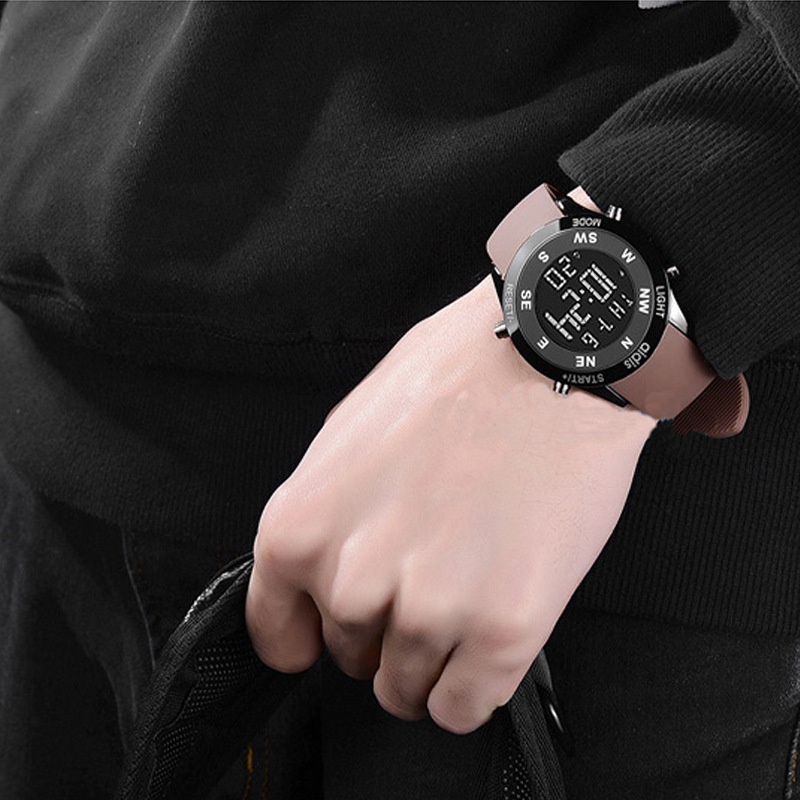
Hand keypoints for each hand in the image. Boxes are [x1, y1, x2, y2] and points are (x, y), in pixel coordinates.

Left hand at [246, 250, 656, 736]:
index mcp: (302, 527)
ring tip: (465, 595)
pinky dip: (470, 689)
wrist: (550, 356)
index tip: (329, 634)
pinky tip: (486, 641)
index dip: (308, 635)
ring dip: (430, 659)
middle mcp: (355, 578)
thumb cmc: (458, 376)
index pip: (277, 631)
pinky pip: (463, 708)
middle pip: (350, 656)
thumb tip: (325, 564)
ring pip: (405, 691)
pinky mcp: (502, 629)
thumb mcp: (351, 431)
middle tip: (427, 575)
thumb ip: (327, 514)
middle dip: (382, 629)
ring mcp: (430, 608)